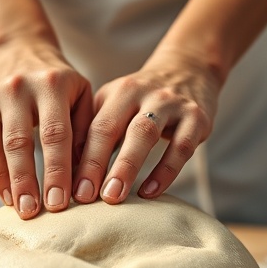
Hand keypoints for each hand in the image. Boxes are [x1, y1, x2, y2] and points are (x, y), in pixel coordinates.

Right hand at [0, 38, 92, 218]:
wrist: (20, 47)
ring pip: (0, 146)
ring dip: (11, 182)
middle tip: (37, 214)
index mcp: (54, 84)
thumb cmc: (60, 82)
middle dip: (30, 181)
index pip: (57, 134)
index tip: (63, 202)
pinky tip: (8, 196)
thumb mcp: (80, 96)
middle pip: (23, 142)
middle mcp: (22, 87)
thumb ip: (85, 133)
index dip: (58, 170)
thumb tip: (85, 179)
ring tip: (21, 210)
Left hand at [73, 48, 221, 204]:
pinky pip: (181, 148)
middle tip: (85, 196)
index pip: (94, 126)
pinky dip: (164, 172)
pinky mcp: (197, 118)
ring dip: (127, 167)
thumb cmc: (142, 101)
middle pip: (113, 127)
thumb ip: (95, 133)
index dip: (80, 158)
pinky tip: (149, 192)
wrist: (189, 70)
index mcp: (118, 92)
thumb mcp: (116, 105)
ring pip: (145, 134)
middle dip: (96, 163)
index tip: (70, 189)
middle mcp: (142, 93)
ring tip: (114, 197)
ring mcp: (171, 104)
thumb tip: (69, 175)